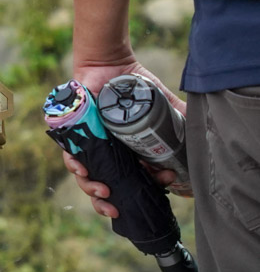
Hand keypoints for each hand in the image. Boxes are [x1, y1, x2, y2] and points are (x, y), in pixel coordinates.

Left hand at [61, 56, 189, 215]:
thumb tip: (203, 135)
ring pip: (85, 175)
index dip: (146, 189)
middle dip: (108, 203)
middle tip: (115, 208)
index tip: (162, 184)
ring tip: (102, 191)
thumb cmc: (134, 84)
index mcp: (126, 153)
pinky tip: (81, 168)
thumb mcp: (160, 105)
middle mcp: (106, 152)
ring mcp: (88, 144)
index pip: (134, 181)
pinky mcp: (72, 132)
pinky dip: (73, 162)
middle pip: (104, 186)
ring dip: (91, 188)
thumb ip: (179, 118)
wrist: (110, 62)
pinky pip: (68, 151)